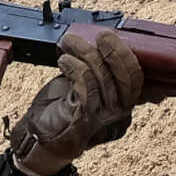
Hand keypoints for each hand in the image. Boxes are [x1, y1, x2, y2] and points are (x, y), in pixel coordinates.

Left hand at [7, 27, 143, 175]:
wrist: (38, 140)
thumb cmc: (60, 112)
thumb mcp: (84, 88)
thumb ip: (97, 71)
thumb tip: (102, 42)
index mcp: (123, 106)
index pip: (137, 78)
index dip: (127, 55)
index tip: (112, 35)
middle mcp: (119, 115)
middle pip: (127, 77)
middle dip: (114, 51)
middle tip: (101, 35)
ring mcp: (103, 119)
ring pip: (103, 78)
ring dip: (86, 54)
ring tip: (70, 43)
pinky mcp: (85, 120)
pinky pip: (86, 87)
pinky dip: (75, 68)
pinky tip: (64, 60)